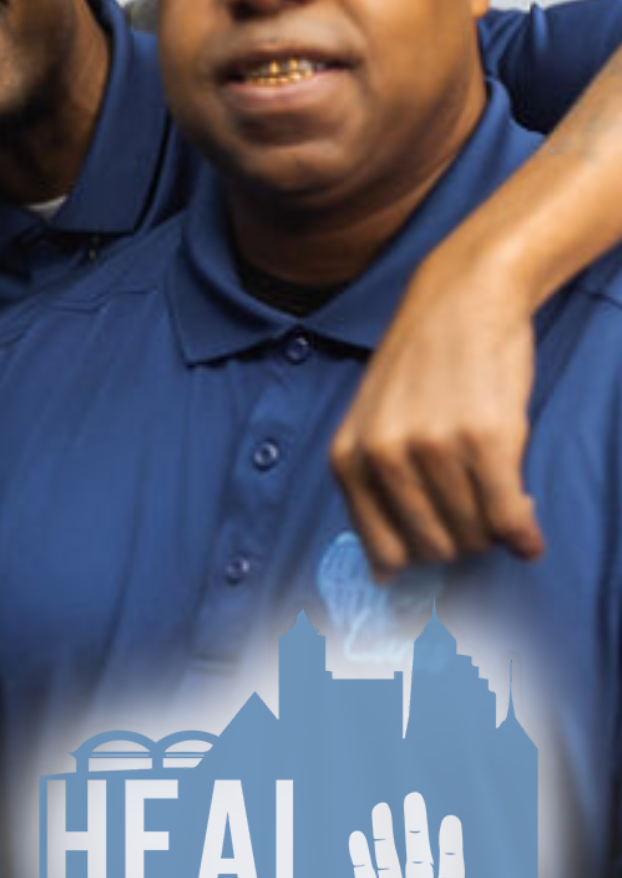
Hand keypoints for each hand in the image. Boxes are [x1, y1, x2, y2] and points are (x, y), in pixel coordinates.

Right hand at [329, 795, 503, 877]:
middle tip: (414, 800)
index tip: (449, 821)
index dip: (450, 848)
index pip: (449, 875)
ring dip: (384, 837)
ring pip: (387, 864)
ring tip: (381, 810)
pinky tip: (357, 839)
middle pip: (417, 861)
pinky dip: (359, 859)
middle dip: (416, 831)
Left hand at [331, 241, 542, 576]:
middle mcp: (384, 456)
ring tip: (498, 504)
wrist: (462, 301)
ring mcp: (435, 448)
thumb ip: (371, 491)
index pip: (382, 550)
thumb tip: (383, 576)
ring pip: (474, 535)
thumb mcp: (370, 425)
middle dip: (461, 543)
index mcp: (348, 459)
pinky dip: (523, 535)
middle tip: (477, 517)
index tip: (440, 550)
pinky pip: (509, 517)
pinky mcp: (487, 439)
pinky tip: (528, 534)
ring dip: (492, 532)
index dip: (418, 560)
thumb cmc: (419, 369)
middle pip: (433, 548)